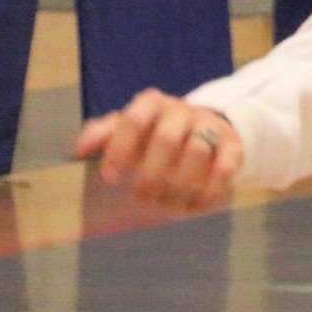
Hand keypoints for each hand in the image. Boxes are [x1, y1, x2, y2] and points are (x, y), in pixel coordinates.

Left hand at [74, 90, 241, 212]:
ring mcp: (209, 126)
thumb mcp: (129, 131)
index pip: (133, 121)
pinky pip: (224, 167)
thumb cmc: (156, 134)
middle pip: (165, 139)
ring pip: (195, 151)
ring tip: (167, 206)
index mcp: (152, 104)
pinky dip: (209, 190)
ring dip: (179, 185)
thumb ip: (103, 135)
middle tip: (141, 199)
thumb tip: (78, 150)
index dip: (120, 150)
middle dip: (150, 174)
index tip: (112, 178)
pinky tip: (194, 207)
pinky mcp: (233, 145)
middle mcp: (181, 110)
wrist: (207, 129)